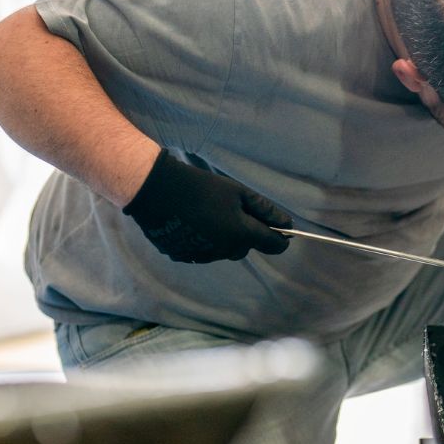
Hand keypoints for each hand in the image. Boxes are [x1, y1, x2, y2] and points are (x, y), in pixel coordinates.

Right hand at [122, 153, 291, 262]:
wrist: (156, 190)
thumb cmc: (201, 187)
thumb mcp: (238, 192)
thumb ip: (265, 211)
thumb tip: (287, 225)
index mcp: (241, 234)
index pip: (273, 246)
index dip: (280, 239)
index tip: (282, 231)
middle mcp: (224, 251)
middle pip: (245, 248)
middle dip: (246, 233)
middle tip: (233, 209)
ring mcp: (203, 256)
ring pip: (224, 251)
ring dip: (224, 238)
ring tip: (209, 213)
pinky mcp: (184, 256)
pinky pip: (203, 252)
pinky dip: (204, 240)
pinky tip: (193, 223)